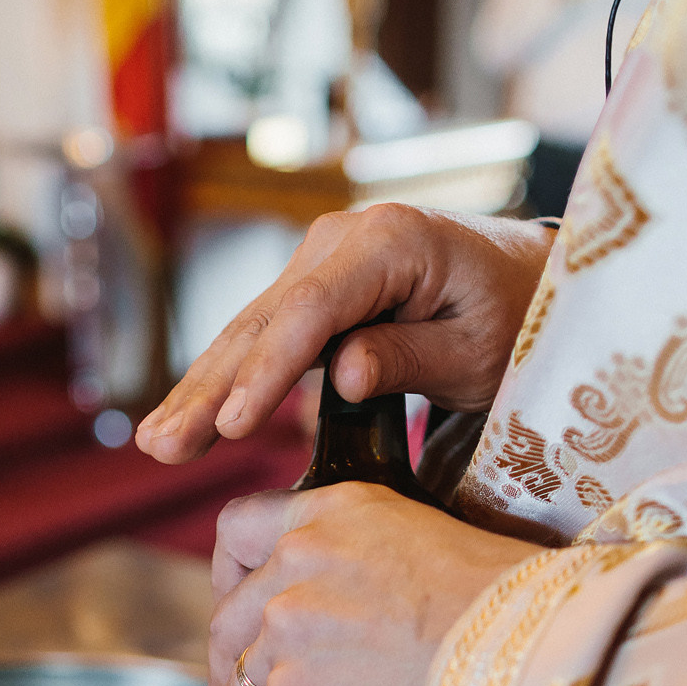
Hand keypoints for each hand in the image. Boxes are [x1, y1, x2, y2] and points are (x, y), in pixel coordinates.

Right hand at [136, 205, 553, 465]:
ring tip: (157, 444)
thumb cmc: (515, 317)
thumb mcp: (478, 350)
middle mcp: (343, 237)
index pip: (312, 312)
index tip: (234, 427)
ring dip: (203, 390)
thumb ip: (409, 358)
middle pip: (265, 321)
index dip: (267, 373)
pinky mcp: (314, 285)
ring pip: (251, 331)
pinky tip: (186, 418)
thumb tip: (341, 377)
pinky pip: (265, 337)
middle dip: (211, 389)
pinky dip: (227, 380)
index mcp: (390, 240)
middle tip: (164, 447)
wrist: (528, 279)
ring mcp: (322, 258)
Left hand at [209, 483, 536, 685]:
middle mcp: (300, 562)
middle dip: (230, 670)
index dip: (229, 576)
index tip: (236, 607)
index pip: (240, 529)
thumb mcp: (429, 540)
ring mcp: (293, 631)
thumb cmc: (513, 607)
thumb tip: (354, 611)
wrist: (537, 656)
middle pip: (230, 622)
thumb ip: (367, 561)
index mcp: (333, 513)